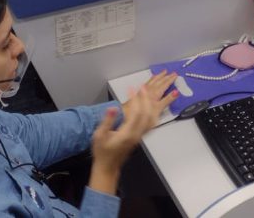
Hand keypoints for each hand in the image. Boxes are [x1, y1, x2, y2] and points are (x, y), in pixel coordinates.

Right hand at [89, 72, 177, 194]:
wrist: (108, 167)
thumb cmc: (102, 152)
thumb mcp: (99, 136)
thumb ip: (107, 121)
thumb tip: (113, 107)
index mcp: (127, 134)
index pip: (136, 114)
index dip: (136, 100)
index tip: (132, 88)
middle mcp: (137, 134)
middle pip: (147, 115)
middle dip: (146, 99)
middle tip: (143, 86)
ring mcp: (140, 136)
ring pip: (152, 119)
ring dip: (152, 104)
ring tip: (150, 93)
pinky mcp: (141, 136)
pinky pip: (151, 123)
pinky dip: (154, 112)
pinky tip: (154, 105)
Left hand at [121, 69, 177, 117]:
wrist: (128, 114)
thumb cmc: (142, 112)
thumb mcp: (159, 108)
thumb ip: (168, 100)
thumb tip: (176, 92)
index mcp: (156, 93)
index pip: (165, 84)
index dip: (171, 80)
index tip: (175, 75)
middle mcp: (150, 90)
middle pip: (160, 81)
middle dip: (166, 76)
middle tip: (172, 73)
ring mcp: (144, 90)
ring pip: (154, 80)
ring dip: (159, 76)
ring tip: (163, 72)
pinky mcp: (140, 92)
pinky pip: (149, 82)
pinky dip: (152, 78)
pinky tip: (152, 79)